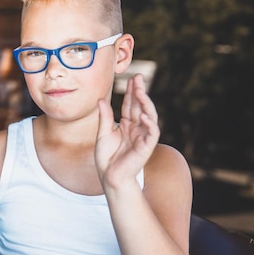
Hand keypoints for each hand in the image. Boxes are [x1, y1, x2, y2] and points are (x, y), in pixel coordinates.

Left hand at [95, 73, 159, 187]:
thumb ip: (105, 117)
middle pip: (140, 106)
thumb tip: (101, 99)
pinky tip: (143, 114)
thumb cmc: (106, 158)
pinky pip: (152, 132)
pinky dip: (149, 123)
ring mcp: (143, 136)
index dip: (131, 92)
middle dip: (140, 92)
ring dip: (146, 104)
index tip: (131, 78)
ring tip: (140, 92)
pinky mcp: (147, 146)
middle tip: (138, 78)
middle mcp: (137, 128)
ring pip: (149, 116)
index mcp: (127, 125)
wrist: (110, 176)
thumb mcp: (103, 133)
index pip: (130, 105)